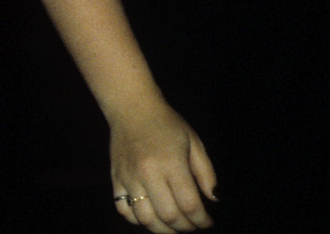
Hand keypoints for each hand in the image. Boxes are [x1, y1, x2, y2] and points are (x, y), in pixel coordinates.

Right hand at [108, 99, 216, 230]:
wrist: (131, 107)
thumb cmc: (167, 124)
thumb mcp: (194, 143)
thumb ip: (207, 173)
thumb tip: (213, 200)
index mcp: (171, 164)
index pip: (189, 205)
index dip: (202, 220)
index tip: (207, 221)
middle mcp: (148, 173)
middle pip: (169, 216)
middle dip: (185, 227)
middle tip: (192, 225)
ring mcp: (129, 177)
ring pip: (145, 218)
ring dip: (162, 229)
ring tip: (173, 226)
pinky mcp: (115, 178)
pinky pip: (123, 209)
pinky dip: (136, 220)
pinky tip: (149, 216)